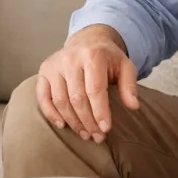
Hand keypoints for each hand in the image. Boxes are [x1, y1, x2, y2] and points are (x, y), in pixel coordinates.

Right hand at [36, 24, 138, 142]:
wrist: (87, 41)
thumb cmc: (107, 58)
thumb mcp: (124, 66)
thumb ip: (129, 85)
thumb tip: (134, 106)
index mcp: (92, 55)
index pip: (95, 89)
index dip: (100, 112)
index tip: (106, 129)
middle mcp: (70, 58)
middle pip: (77, 98)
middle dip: (88, 121)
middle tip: (97, 136)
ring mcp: (54, 64)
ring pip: (61, 100)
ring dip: (73, 122)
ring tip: (85, 134)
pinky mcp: (44, 71)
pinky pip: (43, 97)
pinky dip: (51, 114)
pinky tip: (63, 125)